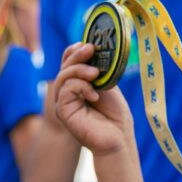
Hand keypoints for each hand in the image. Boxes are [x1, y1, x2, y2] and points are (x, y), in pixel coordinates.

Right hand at [54, 42, 132, 156]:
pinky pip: (65, 91)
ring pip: (63, 77)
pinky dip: (80, 87)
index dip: (74, 50)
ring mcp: (63, 103)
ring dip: (79, 71)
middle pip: (64, 67)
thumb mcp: (108, 85)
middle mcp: (67, 93)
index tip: (89, 44)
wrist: (119, 137)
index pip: (68, 62)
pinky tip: (94, 94)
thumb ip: (98, 70)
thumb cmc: (115, 115)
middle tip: (91, 49)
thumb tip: (91, 49)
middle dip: (77, 55)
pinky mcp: (63, 112)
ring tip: (96, 74)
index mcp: (77, 84)